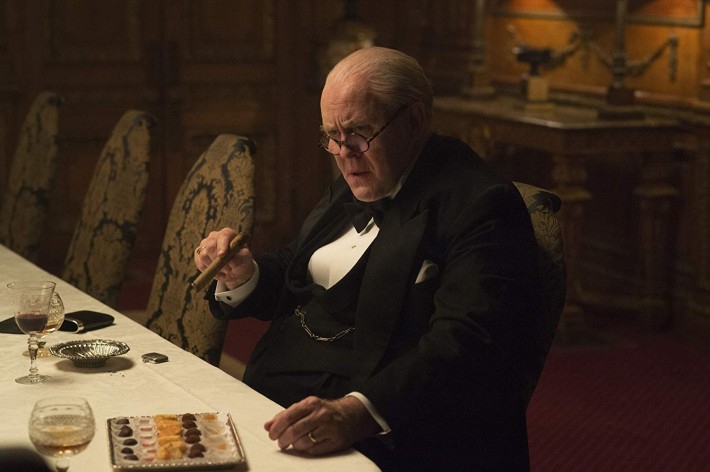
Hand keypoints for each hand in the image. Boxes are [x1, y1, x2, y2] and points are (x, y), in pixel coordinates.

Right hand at [194, 227, 254, 289]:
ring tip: (225, 272)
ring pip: (203, 256)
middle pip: (210, 246)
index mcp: (227, 233)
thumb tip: (232, 261)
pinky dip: (208, 271)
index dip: (222, 245)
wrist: (235, 269)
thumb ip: (241, 257)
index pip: (223, 236)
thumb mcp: (246, 258)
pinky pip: (199, 263)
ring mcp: (205, 244)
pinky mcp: (198, 254)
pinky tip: (218, 274)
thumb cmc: (241, 260)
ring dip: (214, 267)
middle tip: (228, 270)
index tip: (222, 255)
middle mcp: (214, 236)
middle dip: (218, 260)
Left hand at [264, 395, 380, 454]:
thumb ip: (286, 415)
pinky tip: (307, 445)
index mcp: (311, 403)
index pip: (289, 416)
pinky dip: (306, 450)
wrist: (351, 415)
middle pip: (294, 430)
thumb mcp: (306, 407)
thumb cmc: (324, 412)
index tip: (272, 435)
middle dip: (283, 439)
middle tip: (281, 443)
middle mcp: (321, 414)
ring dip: (295, 445)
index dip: (277, 428)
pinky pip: (314, 450)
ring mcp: (329, 427)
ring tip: (295, 443)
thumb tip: (267, 426)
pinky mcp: (336, 440)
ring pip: (303, 442)